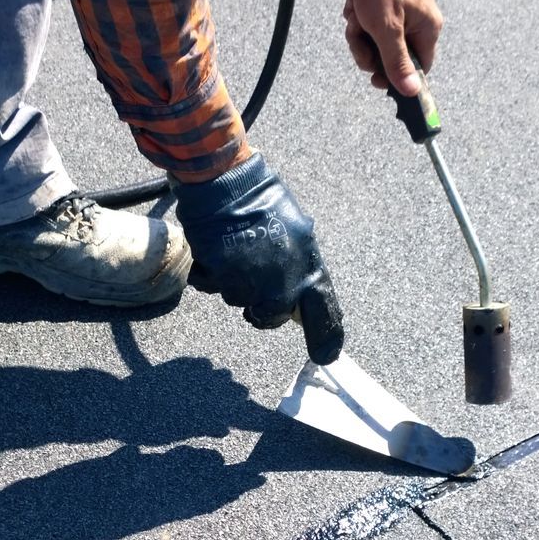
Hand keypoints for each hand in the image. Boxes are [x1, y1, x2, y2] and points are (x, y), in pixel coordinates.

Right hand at [171, 155, 345, 363]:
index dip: (326, 338)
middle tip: (256, 276)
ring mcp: (251, 284)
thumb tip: (301, 300)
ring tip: (237, 252)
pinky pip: (214, 288)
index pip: (324, 314)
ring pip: (240, 301)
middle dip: (261, 303)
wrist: (226, 184)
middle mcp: (283, 284)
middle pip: (270, 317)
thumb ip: (301, 269)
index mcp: (308, 270)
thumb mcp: (297, 233)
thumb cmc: (263, 203)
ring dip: (235, 283)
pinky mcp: (222, 279)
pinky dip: (212, 274)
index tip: (326, 355)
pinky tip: (219, 251)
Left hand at [339, 0, 442, 95]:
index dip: (398, 77)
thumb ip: (397, 62)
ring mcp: (400, 13)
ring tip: (355, 16)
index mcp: (428, 29)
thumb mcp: (387, 29)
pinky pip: (369, 25)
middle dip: (370, 51)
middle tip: (359, 40)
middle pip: (393, 57)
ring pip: (376, 42)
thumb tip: (412, 92)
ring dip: (359, 34)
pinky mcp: (383, 5)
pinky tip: (354, 4)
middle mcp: (418, 22)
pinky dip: (357, 18)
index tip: (377, 80)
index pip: (419, 68)